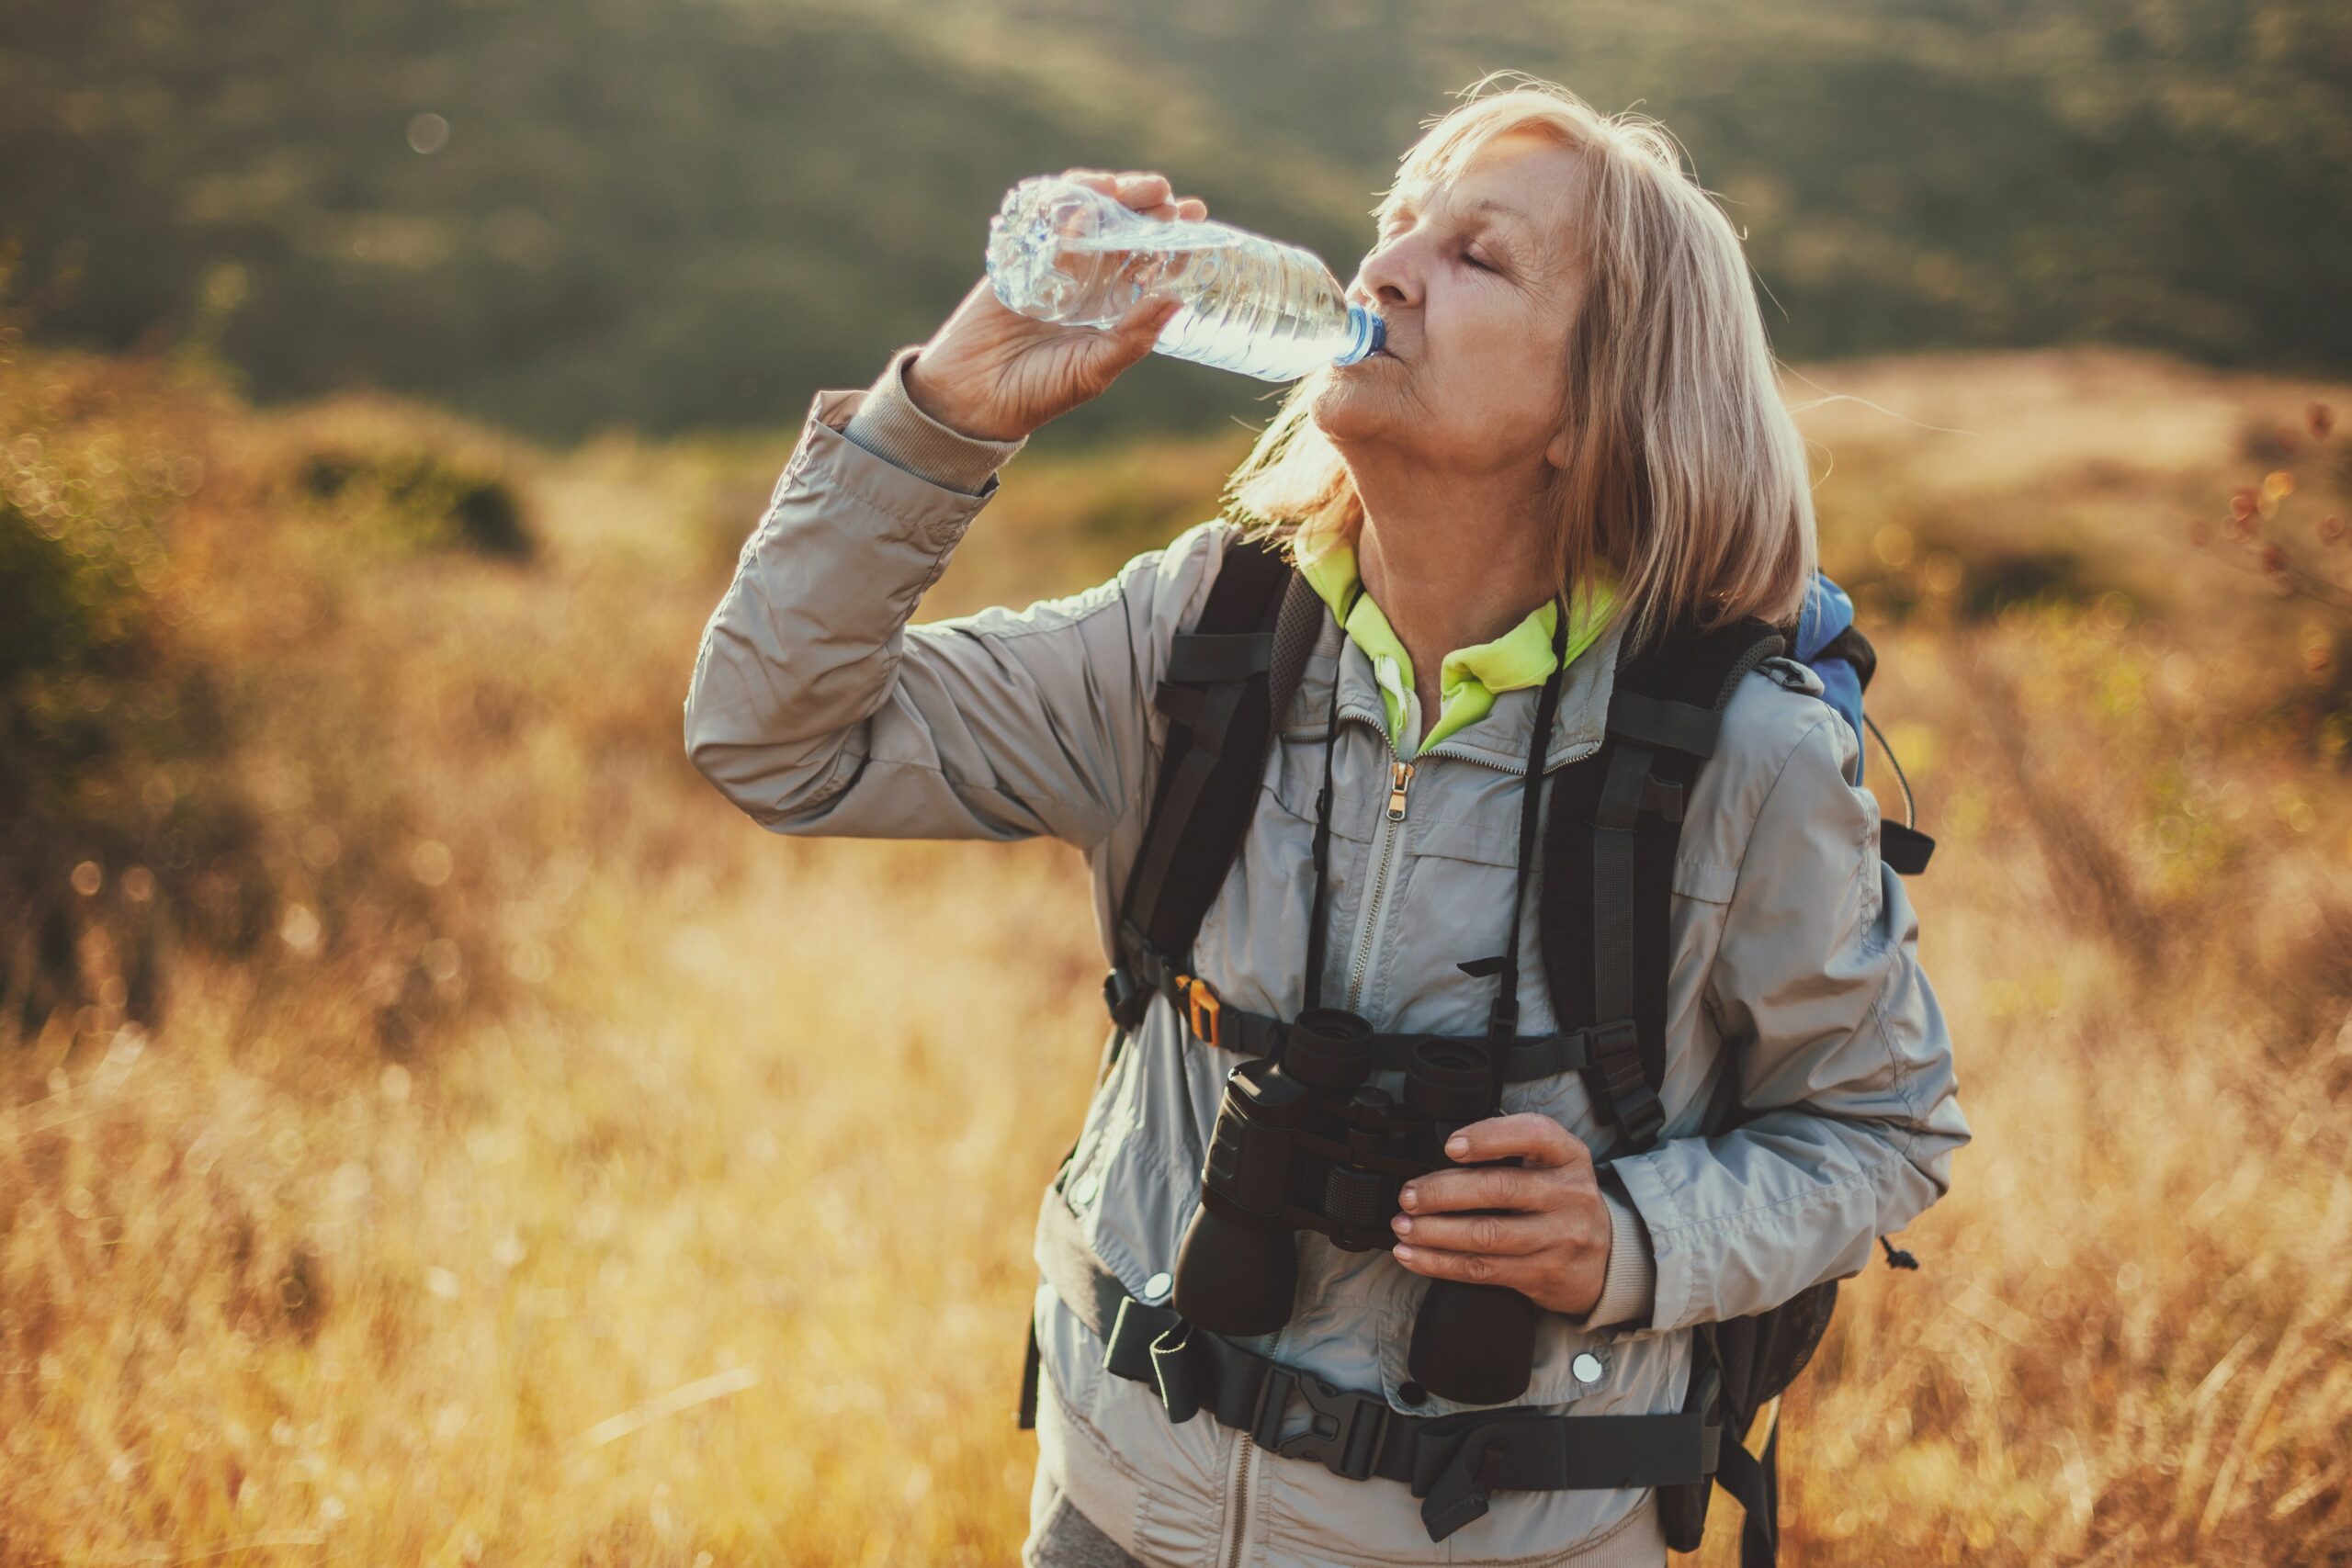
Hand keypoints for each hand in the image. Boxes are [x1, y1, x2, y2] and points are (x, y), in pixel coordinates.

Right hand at [903, 169, 1207, 442]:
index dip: (1172, 237)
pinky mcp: (1018, 257)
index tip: (1196, 215)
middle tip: (1165, 195)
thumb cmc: (1038, 392)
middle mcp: (1087, 281)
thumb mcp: (1094, 369)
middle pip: (1122, 229)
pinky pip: (1043, 220)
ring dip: (1110, 196)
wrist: (972, 396)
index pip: (1150, 261)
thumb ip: (1133, 337)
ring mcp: (1053, 265)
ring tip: (1132, 189)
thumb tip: (1177, 298)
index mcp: (1112, 307)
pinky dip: (1063, 201)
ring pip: (1086, 216)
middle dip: (1145, 206)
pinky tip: (1087, 195)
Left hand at [1388, 1112, 1613, 1317]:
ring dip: (1434, 1232)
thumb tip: (1448, 1148)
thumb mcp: (1556, 1163)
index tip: (1450, 1145)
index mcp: (1569, 1156)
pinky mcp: (1541, 1274)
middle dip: (1444, 1191)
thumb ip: (1514, 1149)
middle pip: (1500, 1189)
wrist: (1607, 1259)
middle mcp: (1569, 1195)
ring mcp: (1559, 1238)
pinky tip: (1414, 1254)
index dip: (1489, 1137)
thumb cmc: (1563, 1200)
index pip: (1534, 1135)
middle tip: (1410, 1195)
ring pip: (1486, 1235)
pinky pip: (1482, 1269)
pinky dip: (1440, 1263)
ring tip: (1404, 1226)